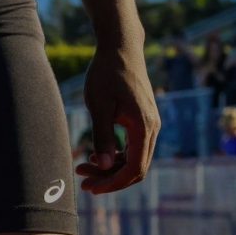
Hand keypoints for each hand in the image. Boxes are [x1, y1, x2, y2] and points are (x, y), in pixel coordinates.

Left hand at [75, 41, 159, 194]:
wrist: (120, 46)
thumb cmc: (106, 72)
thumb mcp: (99, 105)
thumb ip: (103, 137)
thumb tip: (105, 168)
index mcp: (143, 126)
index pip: (134, 169)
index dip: (113, 183)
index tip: (91, 188)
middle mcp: (152, 128)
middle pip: (136, 168)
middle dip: (110, 178)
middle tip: (83, 181)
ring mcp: (150, 123)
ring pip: (134, 158)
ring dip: (112, 167)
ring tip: (84, 167)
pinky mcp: (143, 118)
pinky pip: (134, 146)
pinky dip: (117, 155)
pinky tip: (97, 155)